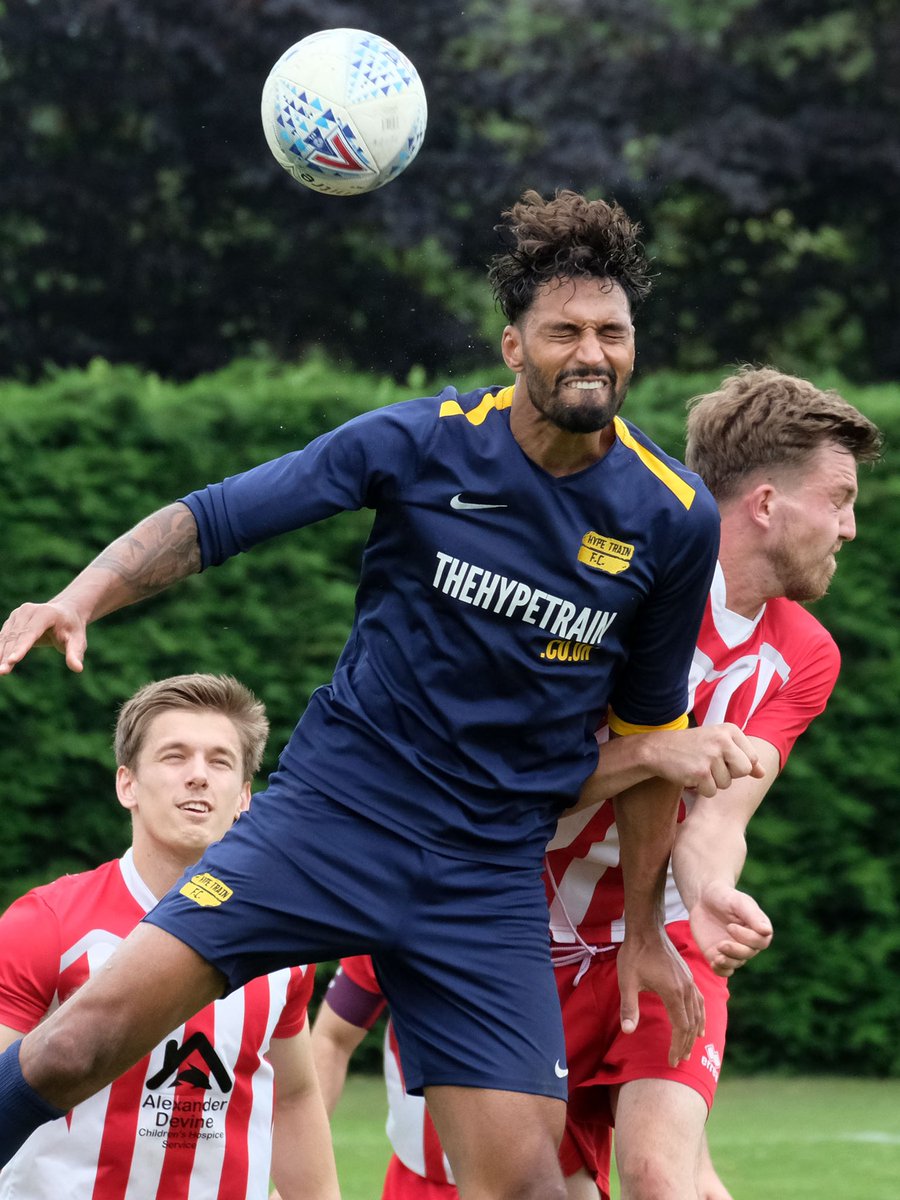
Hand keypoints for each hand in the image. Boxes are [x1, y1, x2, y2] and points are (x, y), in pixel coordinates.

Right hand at [0, 600, 87, 674]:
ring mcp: (18, 615)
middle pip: (15, 636)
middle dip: (7, 655)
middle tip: (2, 672)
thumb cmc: (72, 630)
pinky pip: (2, 637)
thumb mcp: (78, 641)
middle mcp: (28, 610)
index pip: (31, 632)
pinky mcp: (11, 622)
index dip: (21, 647)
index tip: (12, 661)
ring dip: (0, 654)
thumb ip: (75, 653)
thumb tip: (78, 669)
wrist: (65, 614)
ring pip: (6, 637)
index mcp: (46, 613)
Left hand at [617, 926, 704, 1066]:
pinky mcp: (688, 976)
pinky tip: (699, 1023)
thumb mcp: (627, 981)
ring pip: (698, 1013)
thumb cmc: (635, 954)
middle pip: (691, 1024)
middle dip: (686, 1044)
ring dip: (694, 1033)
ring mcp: (689, 981)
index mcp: (673, 992)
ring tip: (690, 1048)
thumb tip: (628, 1031)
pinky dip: (701, 1016)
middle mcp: (686, 989)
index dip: (677, 1046)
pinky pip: (699, 1001)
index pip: (680, 1027)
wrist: (646, 929)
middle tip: (679, 1061)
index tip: (671, 1061)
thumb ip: (629, 1007)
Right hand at [648, 723, 764, 797]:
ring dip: (712, 782)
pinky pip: (711, 792)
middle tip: (710, 765)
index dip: (737, 765)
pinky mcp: (700, 772)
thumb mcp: (719, 745)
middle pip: (743, 771)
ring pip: (726, 784)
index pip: (752, 759)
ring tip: (697, 768)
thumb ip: (743, 758)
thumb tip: (763, 774)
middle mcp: (723, 740)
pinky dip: (700, 789)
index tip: (719, 758)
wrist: (657, 749)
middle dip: (728, 775)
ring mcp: (711, 755)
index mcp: (730, 730)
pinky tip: (689, 775)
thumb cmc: (691, 747)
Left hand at [690, 881, 772, 976]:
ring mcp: (734, 950)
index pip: (760, 941)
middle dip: (735, 951)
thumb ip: (753, 915)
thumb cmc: (725, 897)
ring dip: (728, 962)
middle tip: (721, 944)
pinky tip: (714, 963)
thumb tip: (767, 931)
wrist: (703, 899)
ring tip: (717, 957)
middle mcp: (749, 942)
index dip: (747, 938)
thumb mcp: (739, 902)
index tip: (730, 926)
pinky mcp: (719, 955)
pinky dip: (720, 970)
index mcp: (758, 929)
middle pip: (748, 954)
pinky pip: (724, 970)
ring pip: (736, 963)